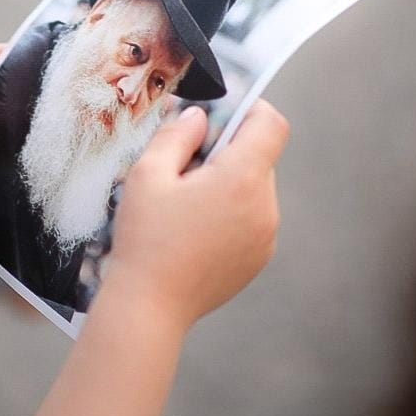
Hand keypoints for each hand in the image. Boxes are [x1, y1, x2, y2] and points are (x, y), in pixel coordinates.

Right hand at [107, 99, 288, 328]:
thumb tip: (200, 117)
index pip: (270, 124)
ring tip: (186, 203)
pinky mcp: (259, 258)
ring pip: (256, 188)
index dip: (249, 109)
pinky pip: (253, 218)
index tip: (218, 115)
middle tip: (185, 164)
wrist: (151, 306)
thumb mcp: (148, 174)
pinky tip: (194, 229)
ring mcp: (266, 235)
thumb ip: (177, 135)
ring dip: (229, 183)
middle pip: (260, 156)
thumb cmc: (145, 237)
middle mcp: (265, 206)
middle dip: (228, 150)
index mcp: (241, 179)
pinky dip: (231, 212)